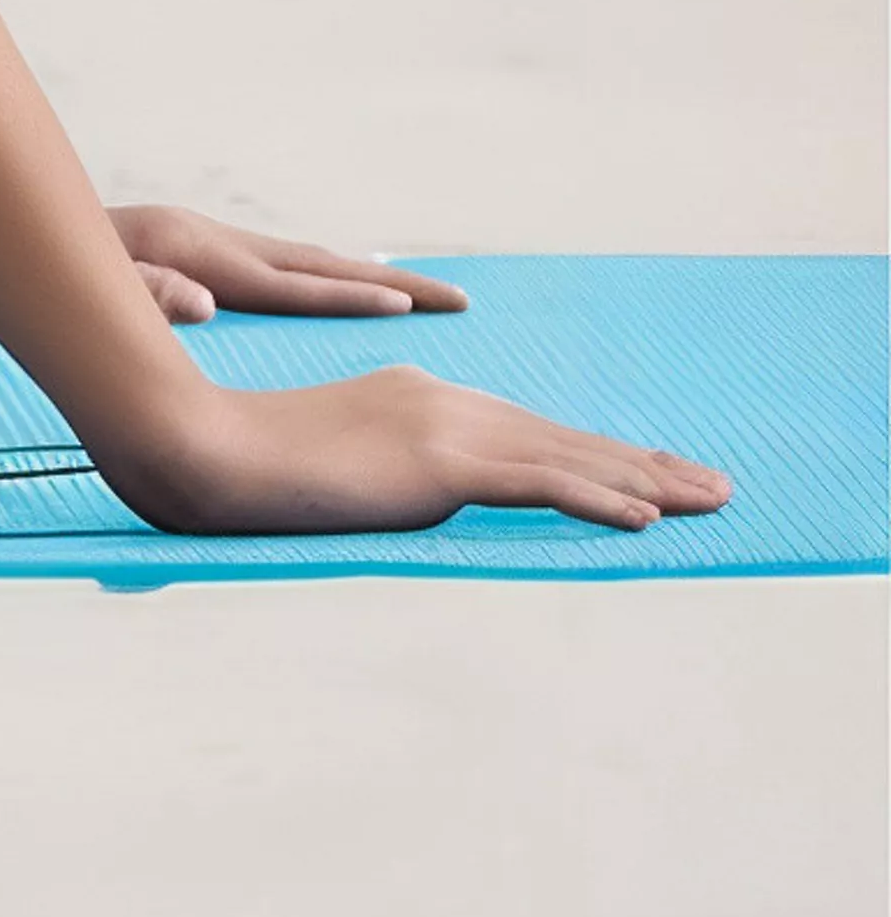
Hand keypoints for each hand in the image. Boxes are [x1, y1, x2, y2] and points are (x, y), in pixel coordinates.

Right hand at [101, 367, 732, 538]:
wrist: (206, 448)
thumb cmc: (244, 461)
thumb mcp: (333, 461)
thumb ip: (386, 471)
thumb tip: (417, 493)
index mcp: (415, 398)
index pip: (524, 432)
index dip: (593, 454)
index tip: (648, 472)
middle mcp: (440, 402)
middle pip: (562, 438)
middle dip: (643, 464)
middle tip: (711, 485)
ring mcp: (441, 427)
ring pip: (567, 458)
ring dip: (646, 482)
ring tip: (707, 500)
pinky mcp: (438, 461)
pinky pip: (539, 484)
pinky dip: (597, 498)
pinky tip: (644, 518)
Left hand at [104, 204, 464, 324]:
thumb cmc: (21, 279)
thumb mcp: (75, 288)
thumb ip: (138, 295)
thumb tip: (204, 305)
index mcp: (190, 254)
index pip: (290, 285)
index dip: (350, 299)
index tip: (413, 306)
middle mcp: (203, 238)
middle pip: (314, 263)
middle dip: (389, 283)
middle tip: (461, 298)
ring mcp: (192, 237)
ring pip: (295, 260)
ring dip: (355, 276)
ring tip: (415, 291)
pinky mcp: (178, 245)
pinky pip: (267, 264)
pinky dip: (310, 274)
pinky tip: (324, 285)